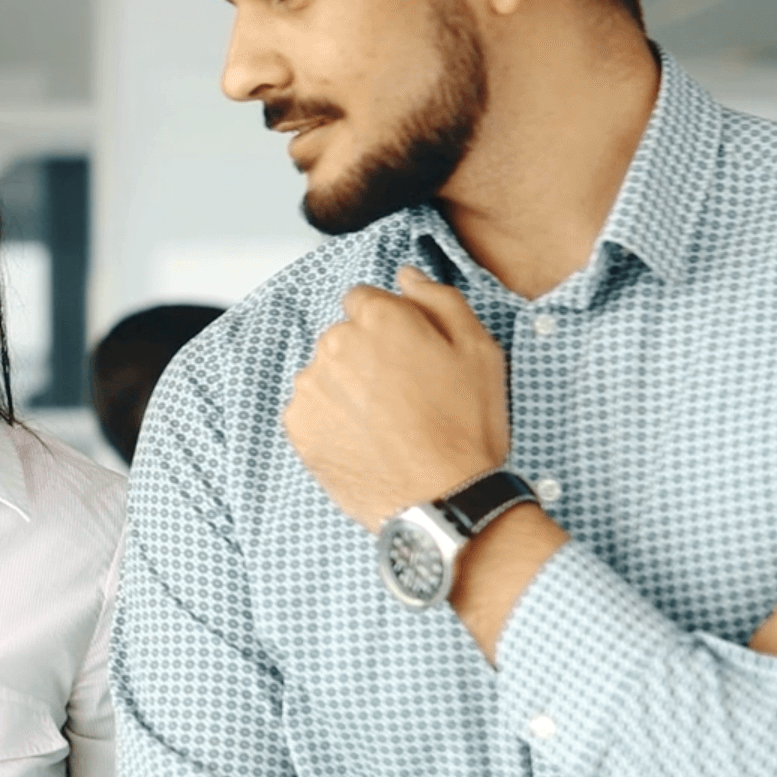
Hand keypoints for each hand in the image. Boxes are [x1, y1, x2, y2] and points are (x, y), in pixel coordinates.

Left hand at [282, 266, 510, 529]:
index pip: (364, 300)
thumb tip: (405, 275)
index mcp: (378, 317)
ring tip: (386, 423)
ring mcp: (311, 387)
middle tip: (404, 395)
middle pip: (343, 337)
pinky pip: (310, 410)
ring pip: (325, 374)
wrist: (442, 501)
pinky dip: (330, 421)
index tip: (408, 355)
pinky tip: (364, 440)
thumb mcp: (478, 350)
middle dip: (366, 356)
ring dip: (346, 389)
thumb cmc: (466, 427)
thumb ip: (438, 300)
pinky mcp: (298, 427)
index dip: (390, 326)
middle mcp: (335, 344)